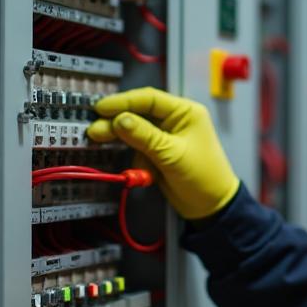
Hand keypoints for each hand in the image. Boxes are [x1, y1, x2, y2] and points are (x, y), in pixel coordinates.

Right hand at [87, 87, 240, 219]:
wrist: (211, 207)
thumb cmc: (202, 176)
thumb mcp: (171, 154)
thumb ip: (143, 136)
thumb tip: (119, 119)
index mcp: (185, 112)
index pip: (150, 99)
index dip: (124, 102)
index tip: (101, 108)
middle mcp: (175, 120)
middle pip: (139, 114)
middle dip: (117, 122)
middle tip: (95, 129)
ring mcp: (166, 137)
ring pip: (135, 132)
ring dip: (122, 140)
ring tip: (99, 140)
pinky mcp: (159, 153)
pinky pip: (139, 149)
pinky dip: (135, 158)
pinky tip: (140, 171)